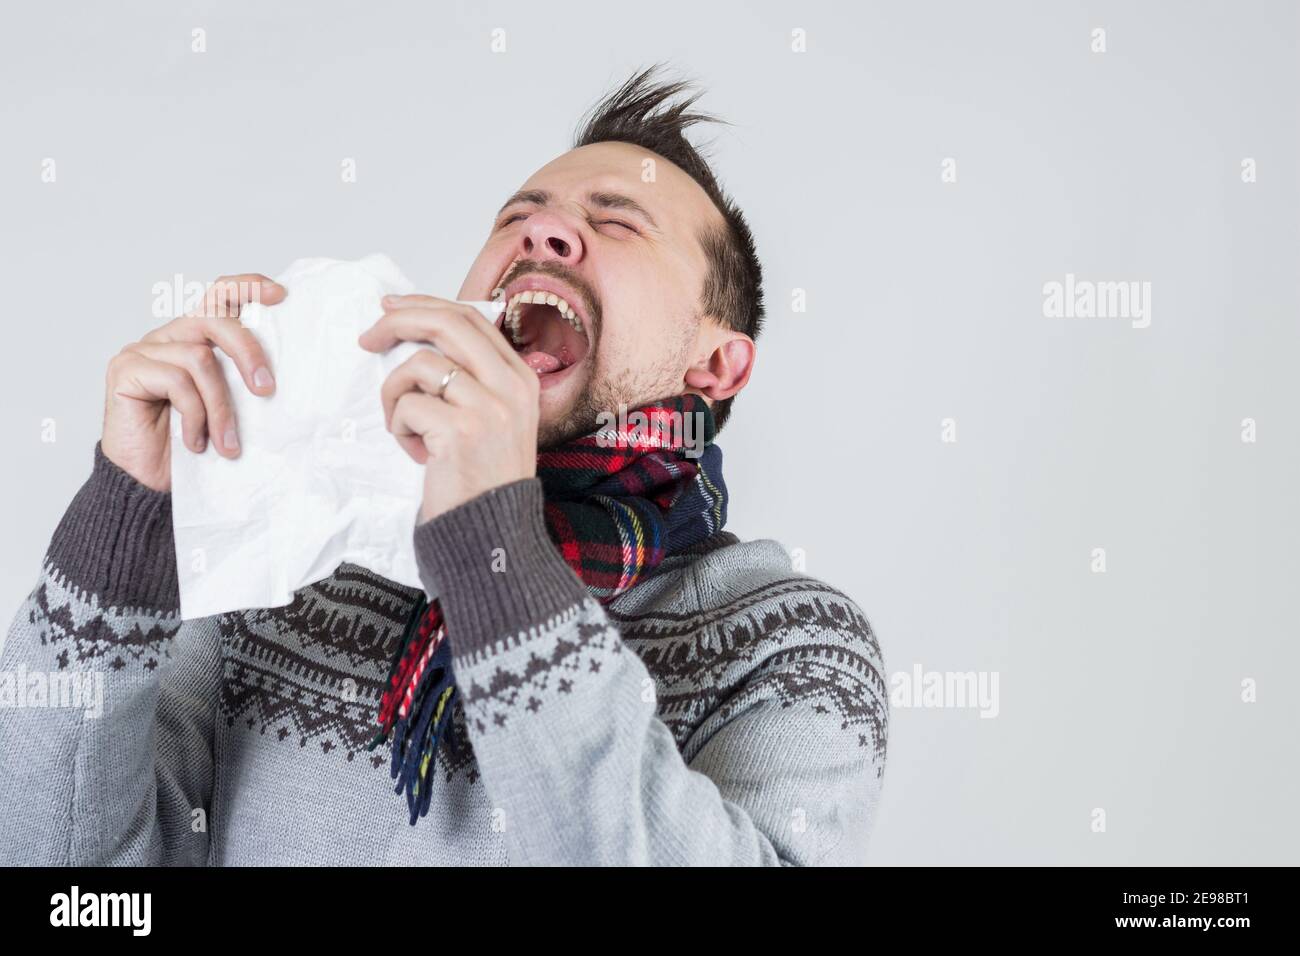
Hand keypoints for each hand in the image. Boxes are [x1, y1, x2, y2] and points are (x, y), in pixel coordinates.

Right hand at [102, 274, 282, 490]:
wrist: (150, 484)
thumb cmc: (194, 446)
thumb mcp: (230, 408)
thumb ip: (243, 382)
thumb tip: (283, 373)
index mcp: (196, 339)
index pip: (219, 295)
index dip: (248, 287)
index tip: (280, 296)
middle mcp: (169, 337)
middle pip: (214, 318)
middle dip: (248, 351)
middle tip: (266, 389)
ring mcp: (143, 350)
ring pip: (199, 358)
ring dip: (221, 407)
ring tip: (228, 444)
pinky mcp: (126, 369)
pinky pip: (176, 380)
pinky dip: (194, 415)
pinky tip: (195, 443)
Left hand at [358, 294, 538, 522]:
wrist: (492, 533)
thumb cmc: (482, 477)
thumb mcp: (493, 417)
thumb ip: (473, 377)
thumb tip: (420, 332)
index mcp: (521, 378)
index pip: (471, 318)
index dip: (426, 305)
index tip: (391, 308)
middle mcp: (512, 386)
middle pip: (448, 324)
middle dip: (399, 321)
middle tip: (368, 337)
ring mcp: (490, 407)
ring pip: (420, 366)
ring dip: (395, 394)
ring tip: (406, 428)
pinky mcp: (462, 432)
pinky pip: (408, 406)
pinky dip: (400, 428)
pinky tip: (418, 453)